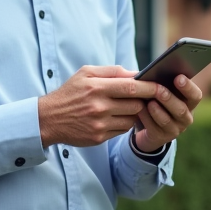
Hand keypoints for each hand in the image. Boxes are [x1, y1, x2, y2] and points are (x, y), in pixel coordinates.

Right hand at [38, 66, 160, 146]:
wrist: (48, 119)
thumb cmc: (71, 92)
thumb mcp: (86, 73)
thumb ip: (112, 71)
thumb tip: (137, 73)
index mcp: (96, 87)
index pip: (132, 86)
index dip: (150, 87)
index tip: (161, 86)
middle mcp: (99, 106)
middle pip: (136, 105)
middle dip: (143, 101)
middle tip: (144, 97)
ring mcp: (99, 124)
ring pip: (131, 119)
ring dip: (134, 113)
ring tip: (128, 107)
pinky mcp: (98, 138)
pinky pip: (122, 130)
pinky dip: (124, 123)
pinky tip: (117, 117)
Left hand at [133, 74, 202, 152]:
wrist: (149, 126)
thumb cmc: (157, 101)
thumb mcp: (163, 92)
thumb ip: (164, 83)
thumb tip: (155, 71)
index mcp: (189, 103)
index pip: (196, 96)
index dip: (188, 87)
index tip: (178, 77)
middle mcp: (185, 117)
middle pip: (181, 109)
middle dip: (169, 99)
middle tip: (159, 90)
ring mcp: (174, 129)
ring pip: (167, 120)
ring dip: (157, 111)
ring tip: (149, 102)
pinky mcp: (161, 137)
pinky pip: (154, 128)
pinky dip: (146, 118)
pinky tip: (139, 110)